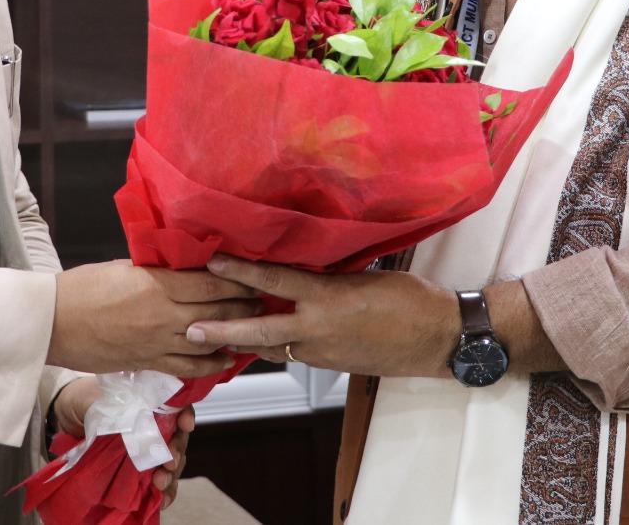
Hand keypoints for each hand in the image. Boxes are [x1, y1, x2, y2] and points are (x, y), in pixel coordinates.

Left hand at [47, 378, 194, 507]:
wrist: (66, 418)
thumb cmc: (83, 400)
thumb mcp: (92, 399)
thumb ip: (108, 407)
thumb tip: (123, 422)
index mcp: (148, 401)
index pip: (175, 405)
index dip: (185, 414)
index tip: (185, 424)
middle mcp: (153, 424)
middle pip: (177, 437)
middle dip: (177, 451)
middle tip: (169, 462)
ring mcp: (147, 449)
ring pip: (171, 462)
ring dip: (171, 475)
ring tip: (160, 483)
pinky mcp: (138, 470)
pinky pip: (158, 483)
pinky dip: (164, 493)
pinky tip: (161, 500)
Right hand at [49, 260, 261, 377]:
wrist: (51, 324)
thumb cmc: (82, 288)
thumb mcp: (123, 267)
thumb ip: (156, 269)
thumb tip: (183, 264)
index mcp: (156, 285)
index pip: (210, 281)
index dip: (238, 279)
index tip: (255, 273)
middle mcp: (162, 315)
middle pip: (216, 310)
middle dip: (244, 304)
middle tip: (264, 298)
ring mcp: (157, 342)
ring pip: (208, 339)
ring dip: (234, 332)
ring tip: (254, 325)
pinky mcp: (148, 363)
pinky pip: (187, 367)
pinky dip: (210, 364)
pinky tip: (226, 358)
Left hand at [183, 255, 457, 377]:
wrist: (439, 338)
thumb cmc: (411, 299)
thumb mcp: (366, 277)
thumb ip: (330, 276)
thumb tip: (303, 268)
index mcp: (327, 298)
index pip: (274, 281)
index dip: (240, 271)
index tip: (212, 263)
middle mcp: (318, 329)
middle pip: (259, 329)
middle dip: (222, 329)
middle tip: (190, 330)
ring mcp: (323, 352)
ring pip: (274, 346)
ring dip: (245, 341)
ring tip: (215, 337)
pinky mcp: (332, 365)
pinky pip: (295, 354)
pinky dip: (276, 346)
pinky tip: (265, 341)